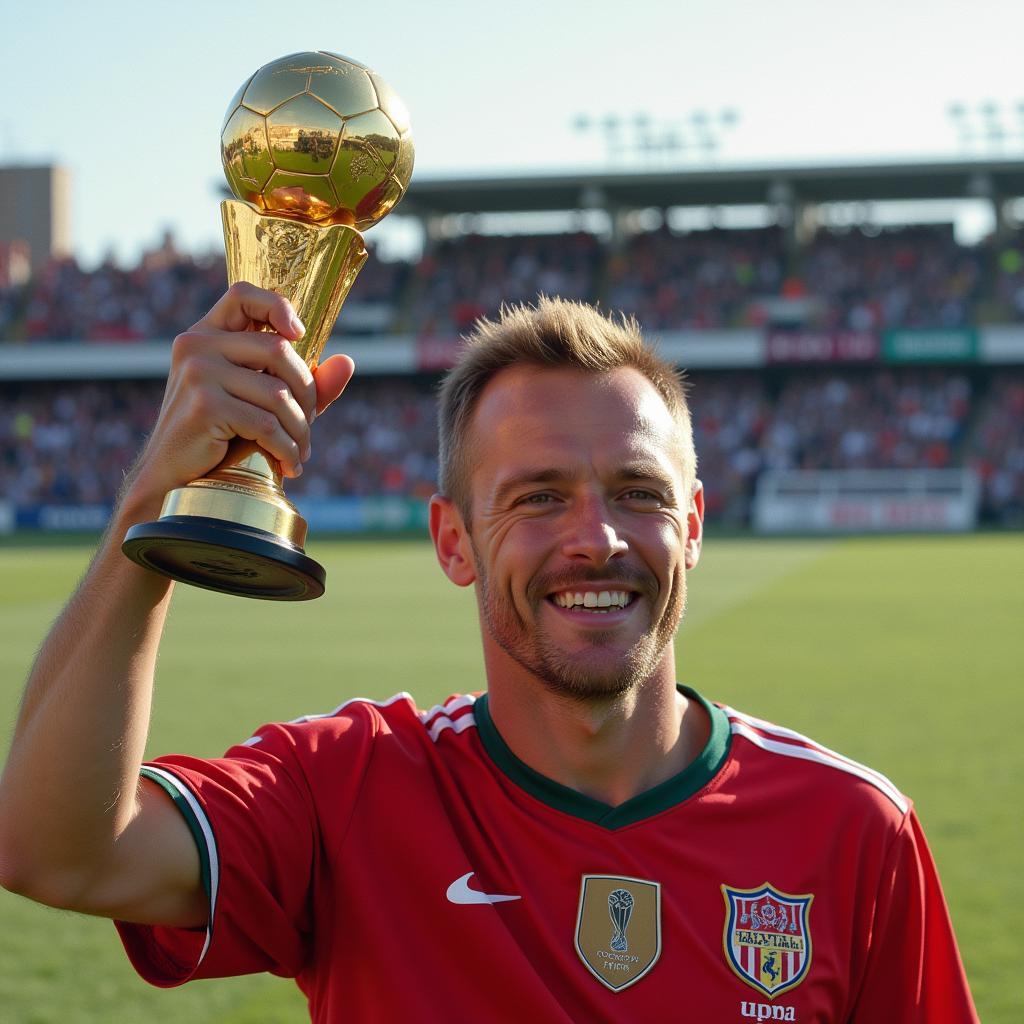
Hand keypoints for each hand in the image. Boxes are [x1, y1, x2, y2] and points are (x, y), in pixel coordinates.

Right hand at [123, 282, 354, 513]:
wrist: (174, 480)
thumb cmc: (220, 439)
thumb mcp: (261, 403)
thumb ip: (302, 383)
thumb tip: (348, 362)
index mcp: (206, 335)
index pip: (242, 295)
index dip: (277, 306)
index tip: (299, 335)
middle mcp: (197, 345)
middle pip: (278, 350)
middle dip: (307, 393)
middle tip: (308, 424)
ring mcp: (197, 373)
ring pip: (278, 394)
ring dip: (300, 430)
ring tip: (300, 452)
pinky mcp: (204, 405)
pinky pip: (266, 424)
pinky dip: (286, 449)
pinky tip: (289, 465)